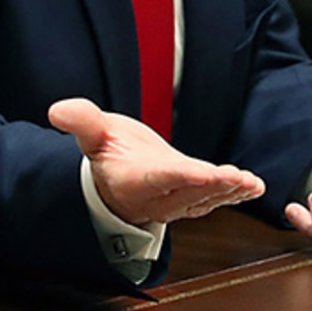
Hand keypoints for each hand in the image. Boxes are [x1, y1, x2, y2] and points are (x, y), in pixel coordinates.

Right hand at [49, 97, 263, 226]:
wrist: (114, 175)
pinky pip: (214, 199)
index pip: (159, 179)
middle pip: (188, 193)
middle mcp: (156, 196)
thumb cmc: (107, 153)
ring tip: (251, 184)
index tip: (201, 172)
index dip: (181, 177)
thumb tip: (57, 109)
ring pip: (205, 199)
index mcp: (133, 180)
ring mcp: (176, 200)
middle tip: (239, 178)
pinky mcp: (192, 197)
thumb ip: (82, 122)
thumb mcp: (93, 134)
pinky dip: (234, 194)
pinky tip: (254, 187)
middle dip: (214, 186)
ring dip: (229, 192)